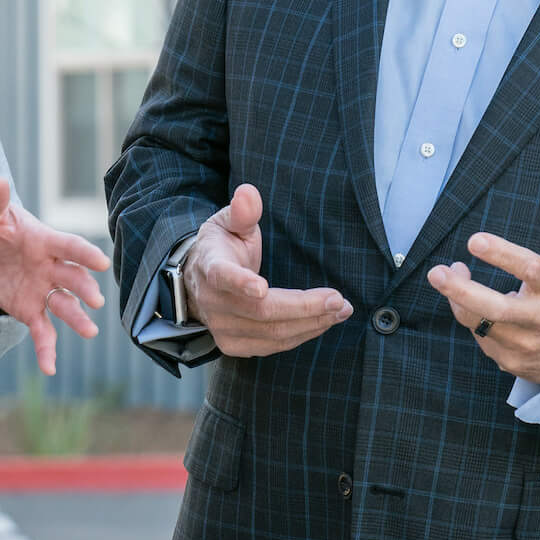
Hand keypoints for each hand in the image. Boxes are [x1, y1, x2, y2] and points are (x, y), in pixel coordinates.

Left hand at [0, 177, 111, 375]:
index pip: (68, 246)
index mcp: (44, 241)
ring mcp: (43, 290)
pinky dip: (46, 349)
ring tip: (90, 331)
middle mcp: (50, 267)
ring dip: (77, 318)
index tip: (101, 263)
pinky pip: (43, 332)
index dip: (84, 254)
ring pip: (64, 306)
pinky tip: (48, 368)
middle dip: (84, 288)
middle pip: (72, 278)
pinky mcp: (31, 310)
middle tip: (95, 300)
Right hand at [182, 184, 351, 357]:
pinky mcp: (233, 345)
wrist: (199, 282)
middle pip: (262, 311)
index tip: (262, 287)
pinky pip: (273, 346)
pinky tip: (323, 322)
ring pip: (272, 334)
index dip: (240, 282)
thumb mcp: (228, 222)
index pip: (222, 276)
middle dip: (305, 307)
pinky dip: (302, 334)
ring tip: (341, 310)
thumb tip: (248, 193)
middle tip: (339, 300)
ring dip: (312, 323)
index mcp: (211, 266)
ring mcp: (221, 328)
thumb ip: (242, 211)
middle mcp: (213, 302)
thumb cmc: (222, 247)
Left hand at [427, 186, 539, 384]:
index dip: (501, 254)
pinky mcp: (513, 360)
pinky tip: (471, 301)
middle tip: (437, 273)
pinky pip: (482, 338)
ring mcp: (527, 343)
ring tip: (449, 275)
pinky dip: (471, 318)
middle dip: (461, 291)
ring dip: (458, 300)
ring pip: (481, 324)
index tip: (474, 240)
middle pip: (495, 308)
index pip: (530, 269)